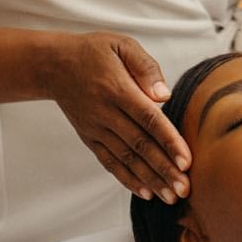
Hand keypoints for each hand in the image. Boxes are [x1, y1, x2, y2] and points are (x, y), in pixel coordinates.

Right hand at [40, 31, 189, 202]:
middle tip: (185, 189)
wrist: (54, 65)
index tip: (186, 162)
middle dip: (164, 170)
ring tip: (170, 197)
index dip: (169, 141)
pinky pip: (109, 162)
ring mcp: (96, 128)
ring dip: (150, 180)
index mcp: (118, 89)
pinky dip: (127, 179)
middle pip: (140, 145)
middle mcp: (106, 113)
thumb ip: (146, 67)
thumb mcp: (121, 45)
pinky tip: (145, 192)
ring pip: (126, 158)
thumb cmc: (94, 51)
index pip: (148, 119)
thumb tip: (164, 95)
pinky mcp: (90, 137)